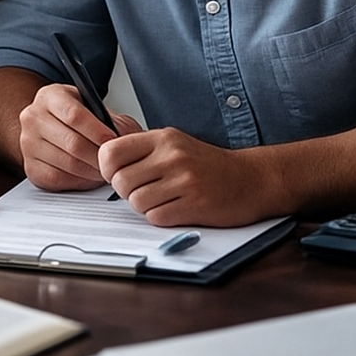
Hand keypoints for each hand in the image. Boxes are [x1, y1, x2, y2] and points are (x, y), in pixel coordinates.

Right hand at [19, 82, 132, 190]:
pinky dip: (79, 181)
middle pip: (72, 143)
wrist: (52, 128)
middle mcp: (33, 118)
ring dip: (92, 171)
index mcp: (50, 96)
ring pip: (67, 164)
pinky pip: (58, 179)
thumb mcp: (97, 109)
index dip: (97, 131)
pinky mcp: (30, 167)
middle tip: (115, 163)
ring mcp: (28, 144)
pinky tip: (90, 176)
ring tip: (106, 170)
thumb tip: (124, 137)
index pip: (73, 114)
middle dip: (99, 156)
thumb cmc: (77, 118)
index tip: (113, 141)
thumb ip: (114, 120)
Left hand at [98, 127, 274, 227]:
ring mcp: (185, 180)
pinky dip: (161, 217)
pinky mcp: (195, 204)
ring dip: (144, 206)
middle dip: (126, 191)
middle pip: (120, 181)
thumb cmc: (207, 164)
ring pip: (136, 202)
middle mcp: (172, 156)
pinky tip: (175, 208)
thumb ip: (142, 150)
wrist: (250, 179)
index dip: (106, 168)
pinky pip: (156, 217)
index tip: (115, 174)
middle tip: (142, 190)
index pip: (111, 151)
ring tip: (162, 198)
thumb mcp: (174, 144)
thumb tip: (104, 163)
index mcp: (163, 138)